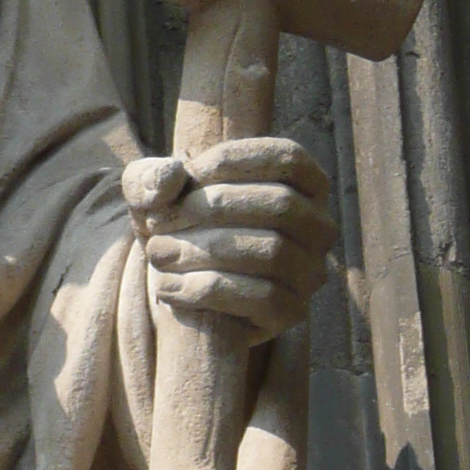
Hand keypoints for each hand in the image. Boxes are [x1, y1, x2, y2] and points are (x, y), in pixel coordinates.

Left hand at [123, 133, 335, 342]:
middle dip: (211, 208)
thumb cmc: (178, 226)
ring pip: (271, 252)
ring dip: (204, 250)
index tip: (183, 175)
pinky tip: (167, 288)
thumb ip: (151, 178)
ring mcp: (310, 271)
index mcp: (304, 183)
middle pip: (279, 205)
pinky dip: (207, 290)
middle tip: (158, 222)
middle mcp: (318, 226)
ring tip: (157, 253)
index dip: (233, 161)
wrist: (182, 287)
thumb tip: (167, 178)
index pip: (286, 158)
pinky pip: (262, 298)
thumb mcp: (155, 195)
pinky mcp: (292, 311)